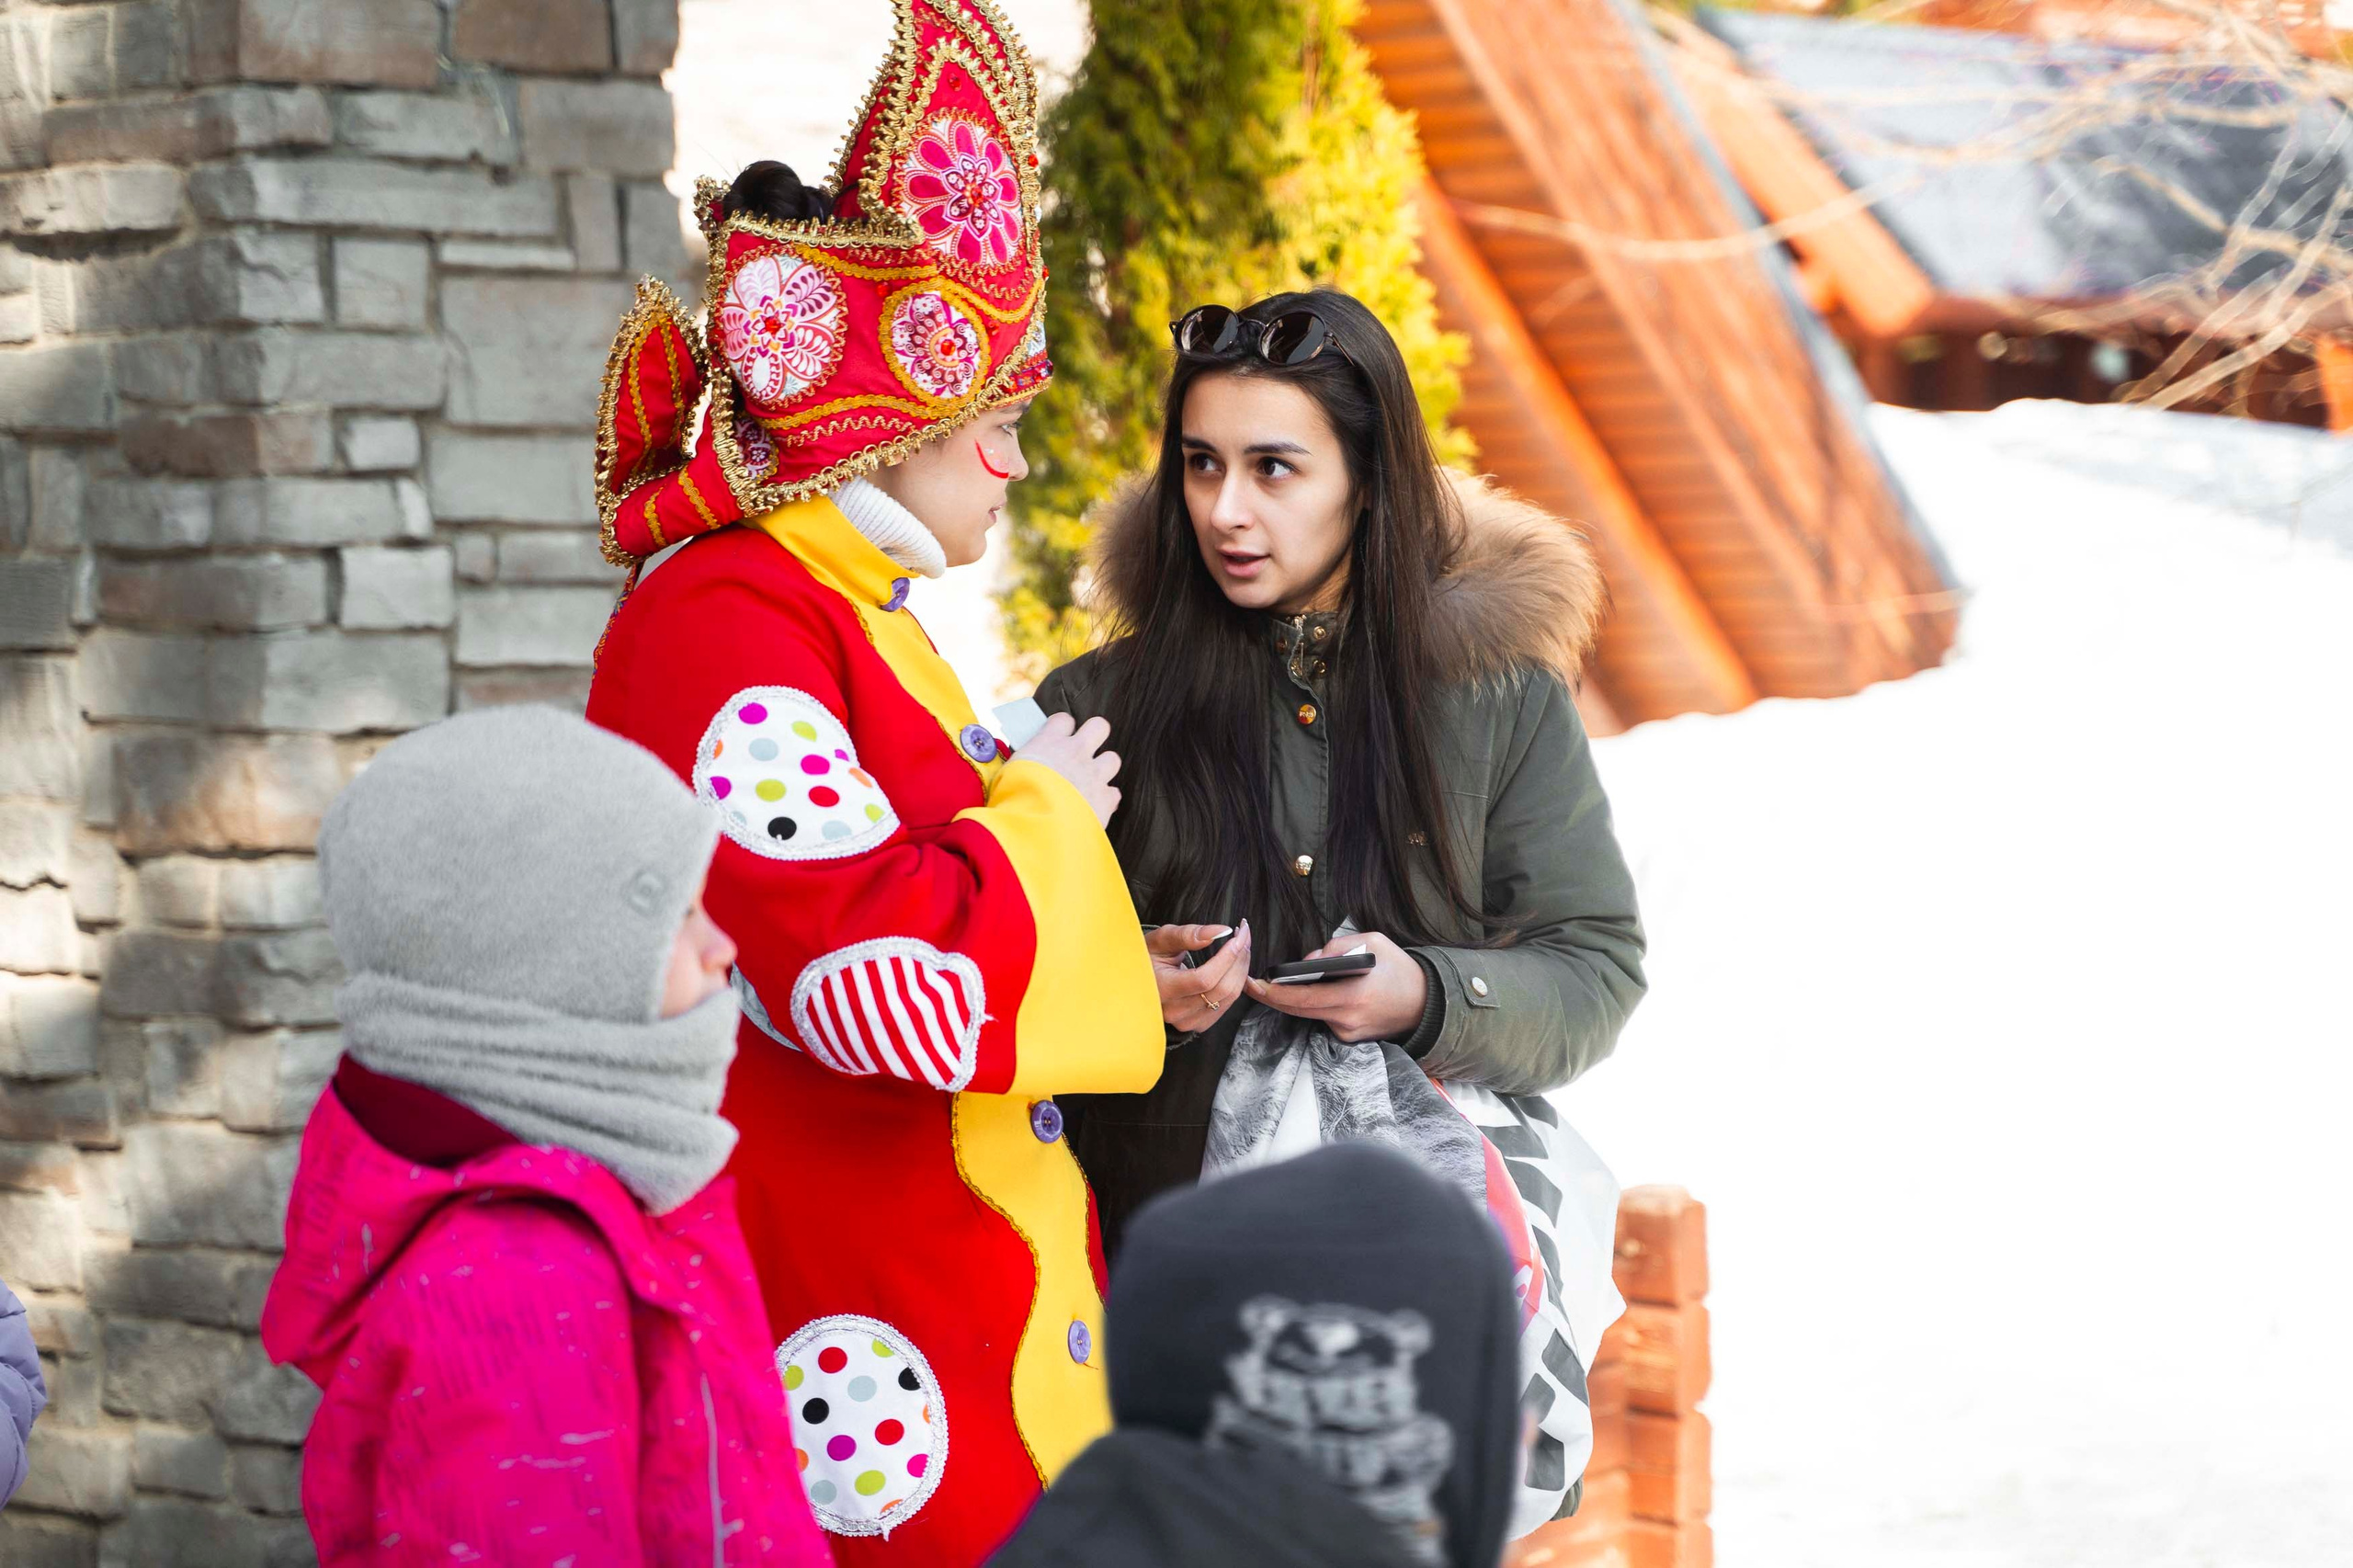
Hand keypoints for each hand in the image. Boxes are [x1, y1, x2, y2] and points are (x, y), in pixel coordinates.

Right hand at [1012, 713, 1120, 826]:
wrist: (1035, 826)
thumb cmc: (1014, 800)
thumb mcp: (1006, 774)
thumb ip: (1022, 766)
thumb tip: (1021, 767)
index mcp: (1049, 743)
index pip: (1064, 720)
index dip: (1062, 727)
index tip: (1058, 736)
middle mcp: (1075, 754)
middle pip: (1099, 727)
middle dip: (1095, 735)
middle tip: (1084, 749)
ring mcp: (1093, 775)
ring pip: (1112, 759)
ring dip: (1103, 768)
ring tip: (1089, 780)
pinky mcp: (1105, 800)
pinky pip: (1113, 793)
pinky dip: (1106, 800)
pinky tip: (1094, 806)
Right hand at [1147, 921, 1251, 1034]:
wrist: (1138, 982)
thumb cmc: (1147, 957)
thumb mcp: (1161, 940)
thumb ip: (1188, 934)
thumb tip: (1221, 931)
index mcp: (1161, 989)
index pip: (1204, 978)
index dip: (1227, 957)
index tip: (1237, 935)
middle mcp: (1174, 1011)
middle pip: (1221, 989)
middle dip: (1239, 959)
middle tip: (1243, 936)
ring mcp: (1187, 1021)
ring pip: (1228, 997)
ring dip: (1241, 969)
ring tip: (1241, 947)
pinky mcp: (1198, 1024)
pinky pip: (1227, 1005)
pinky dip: (1236, 983)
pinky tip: (1235, 966)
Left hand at [1246, 931, 1426, 1043]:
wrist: (1427, 1003)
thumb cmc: (1401, 970)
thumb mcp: (1373, 942)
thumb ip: (1336, 948)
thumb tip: (1307, 960)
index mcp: (1352, 996)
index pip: (1301, 998)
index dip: (1273, 993)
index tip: (1254, 983)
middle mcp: (1347, 1020)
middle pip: (1298, 1011)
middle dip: (1274, 997)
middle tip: (1255, 984)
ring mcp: (1349, 1033)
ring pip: (1310, 1015)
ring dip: (1298, 999)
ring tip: (1287, 982)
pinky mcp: (1351, 1038)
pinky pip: (1325, 1019)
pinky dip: (1318, 1005)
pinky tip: (1318, 992)